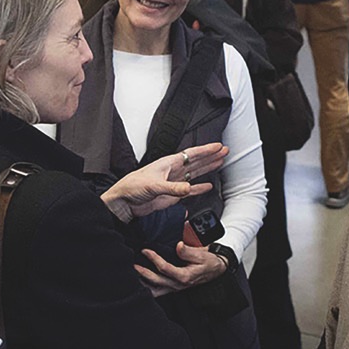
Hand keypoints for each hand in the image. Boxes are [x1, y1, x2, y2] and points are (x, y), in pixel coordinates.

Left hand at [100, 143, 227, 221]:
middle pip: (196, 161)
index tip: (218, 146)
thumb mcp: (154, 185)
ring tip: (219, 162)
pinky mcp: (172, 195)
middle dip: (210, 156)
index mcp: (169, 163)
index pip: (191, 154)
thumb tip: (188, 188)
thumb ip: (173, 188)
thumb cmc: (133, 186)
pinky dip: (199, 188)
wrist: (124, 201)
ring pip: (195, 173)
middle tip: (224, 151)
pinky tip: (207, 185)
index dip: (206, 150)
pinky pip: (190, 190)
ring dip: (207, 168)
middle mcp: (173, 171)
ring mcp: (173, 183)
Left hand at [135, 242, 227, 296]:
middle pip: (156, 280)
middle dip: (142, 272)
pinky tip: (142, 283)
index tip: (145, 250)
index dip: (153, 258)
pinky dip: (149, 288)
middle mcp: (178, 284)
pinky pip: (159, 291)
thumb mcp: (201, 254)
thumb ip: (189, 251)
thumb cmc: (209, 262)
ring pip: (155, 290)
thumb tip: (178, 246)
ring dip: (144, 283)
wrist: (216, 269)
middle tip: (132, 264)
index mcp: (184, 276)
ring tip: (133, 276)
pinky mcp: (174, 287)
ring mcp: (176, 288)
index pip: (164, 268)